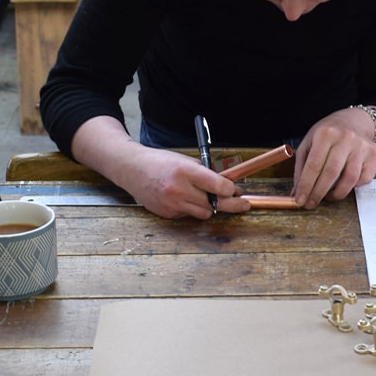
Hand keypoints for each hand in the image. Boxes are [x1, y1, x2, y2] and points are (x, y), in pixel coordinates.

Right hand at [69, 117, 248, 219]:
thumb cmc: (160, 162)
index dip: (231, 189)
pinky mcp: (167, 213)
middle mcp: (178, 189)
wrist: (132, 169)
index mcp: (185, 171)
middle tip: (243, 204)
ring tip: (211, 198)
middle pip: (214, 204)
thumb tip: (226, 184)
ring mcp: (172, 204)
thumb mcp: (184, 160)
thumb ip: (204, 172)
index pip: (216, 185)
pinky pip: (189, 215)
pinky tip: (187, 199)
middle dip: (231, 204)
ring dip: (211, 207)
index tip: (237, 190)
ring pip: (204, 213)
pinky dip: (193, 209)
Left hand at [291, 108, 375, 207]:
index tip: (300, 200)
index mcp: (325, 133)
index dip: (306, 186)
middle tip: (310, 204)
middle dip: (318, 193)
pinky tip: (343, 185)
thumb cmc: (328, 134)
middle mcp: (345, 137)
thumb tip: (296, 193)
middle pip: (331, 173)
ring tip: (327, 197)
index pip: (314, 165)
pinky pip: (364, 179)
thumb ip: (301, 168)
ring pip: (350, 179)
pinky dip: (352, 187)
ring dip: (336, 194)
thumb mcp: (309, 143)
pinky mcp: (374, 153)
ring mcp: (362, 145)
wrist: (354, 121)